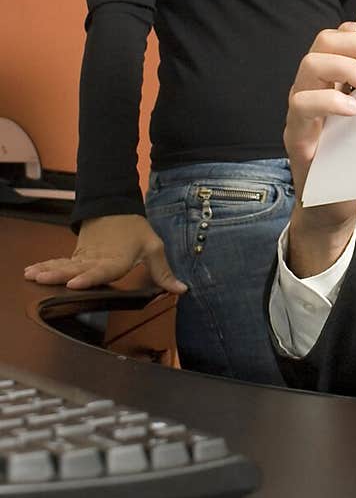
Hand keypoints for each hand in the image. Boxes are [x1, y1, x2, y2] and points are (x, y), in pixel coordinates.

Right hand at [23, 214, 186, 293]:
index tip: (74, 283)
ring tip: (32, 275)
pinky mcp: (77, 255)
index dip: (88, 277)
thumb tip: (182, 290)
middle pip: (76, 268)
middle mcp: (97, 259)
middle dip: (58, 274)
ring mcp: (84, 256)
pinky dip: (46, 265)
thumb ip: (164, 272)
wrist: (115, 206)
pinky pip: (60, 262)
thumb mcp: (153, 247)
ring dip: (47, 269)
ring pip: (64, 264)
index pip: (101, 270)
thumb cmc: (135, 229)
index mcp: (117, 259)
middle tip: (42, 279)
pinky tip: (31, 271)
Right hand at [284, 18, 355, 273]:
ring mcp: (301, 107)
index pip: (345, 32)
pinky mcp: (295, 134)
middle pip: (325, 40)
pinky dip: (329, 101)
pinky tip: (354, 110)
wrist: (334, 204)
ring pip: (310, 65)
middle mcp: (313, 84)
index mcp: (333, 75)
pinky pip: (302, 104)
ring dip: (348, 68)